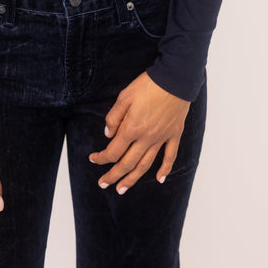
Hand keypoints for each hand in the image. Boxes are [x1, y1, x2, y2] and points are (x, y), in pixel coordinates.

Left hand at [88, 72, 189, 192]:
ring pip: (145, 165)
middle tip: (103, 184)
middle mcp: (146, 138)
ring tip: (122, 189)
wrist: (174, 78)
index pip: (113, 151)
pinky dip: (165, 170)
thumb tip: (108, 134)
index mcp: (132, 128)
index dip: (101, 158)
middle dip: (113, 176)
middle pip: (127, 163)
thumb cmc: (148, 85)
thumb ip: (114, 117)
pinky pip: (170, 156)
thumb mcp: (124, 96)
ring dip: (133, 179)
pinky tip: (160, 179)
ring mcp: (161, 138)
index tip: (93, 159)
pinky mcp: (174, 134)